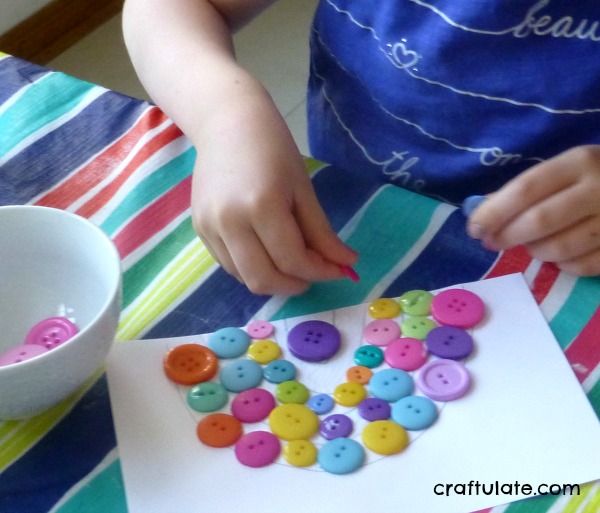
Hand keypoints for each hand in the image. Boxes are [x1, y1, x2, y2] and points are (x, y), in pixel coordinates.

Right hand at [191, 95, 356, 294]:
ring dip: (273, 279)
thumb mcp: (303, 189)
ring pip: (244, 278)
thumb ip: (322, 233)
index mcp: (261, 206)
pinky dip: (252, 268)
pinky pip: (229, 265)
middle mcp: (230, 222)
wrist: (227, 124)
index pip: (292, 260)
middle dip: (294, 285)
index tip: (338, 270)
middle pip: (263, 279)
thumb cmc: (273, 149)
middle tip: (312, 275)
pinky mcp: (199, 229)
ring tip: (291, 263)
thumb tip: (346, 265)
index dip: (320, 271)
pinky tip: (267, 252)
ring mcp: (209, 227)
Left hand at [468, 145, 599, 275]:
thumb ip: (528, 187)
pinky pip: (581, 267)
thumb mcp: (569, 168)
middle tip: (491, 242)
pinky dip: (561, 265)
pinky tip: (558, 255)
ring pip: (558, 249)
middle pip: (539, 221)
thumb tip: (481, 208)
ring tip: (528, 245)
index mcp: (581, 162)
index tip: (473, 227)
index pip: (526, 189)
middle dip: (507, 236)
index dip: (493, 212)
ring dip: (533, 251)